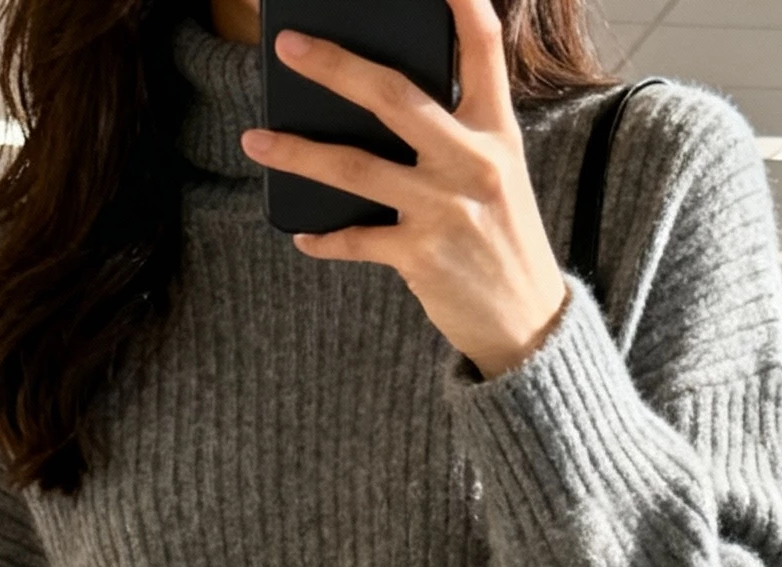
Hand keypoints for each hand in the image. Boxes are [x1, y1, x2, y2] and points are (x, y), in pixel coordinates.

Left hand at [240, 0, 567, 377]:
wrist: (526, 321)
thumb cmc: (502, 236)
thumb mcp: (499, 170)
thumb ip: (457, 130)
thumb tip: (382, 98)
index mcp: (495, 130)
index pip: (483, 48)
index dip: (461, 2)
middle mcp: (471, 161)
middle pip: (392, 96)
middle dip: (334, 66)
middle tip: (289, 47)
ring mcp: (444, 208)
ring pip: (355, 168)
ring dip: (297, 153)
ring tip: (256, 139)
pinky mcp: (421, 255)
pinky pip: (357, 239)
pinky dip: (325, 239)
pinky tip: (302, 235)